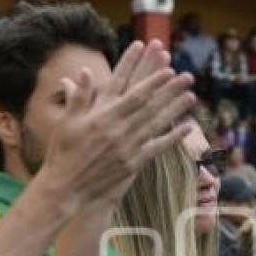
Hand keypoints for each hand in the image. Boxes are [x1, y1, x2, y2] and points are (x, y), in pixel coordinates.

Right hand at [40, 40, 194, 207]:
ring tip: (192, 96)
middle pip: (150, 106)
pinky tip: (188, 127)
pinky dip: (173, 137)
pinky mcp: (134, 163)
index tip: (167, 68)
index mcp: (102, 117)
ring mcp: (128, 147)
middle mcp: (118, 130)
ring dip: (175, 109)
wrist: (68, 187)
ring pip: (157, 124)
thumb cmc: (64, 152)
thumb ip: (78, 97)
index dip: (151, 80)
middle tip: (187, 76)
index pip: (132, 93)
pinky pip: (157, 148)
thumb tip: (84, 71)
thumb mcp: (67, 122)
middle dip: (170, 90)